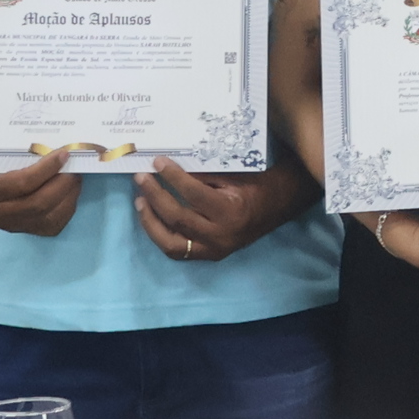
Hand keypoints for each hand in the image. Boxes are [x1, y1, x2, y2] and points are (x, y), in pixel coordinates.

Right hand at [0, 150, 80, 237]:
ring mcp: (10, 223)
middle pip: (39, 202)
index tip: (64, 154)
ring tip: (75, 177)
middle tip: (75, 166)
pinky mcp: (24, 230)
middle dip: (64, 183)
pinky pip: (53, 225)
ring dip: (69, 194)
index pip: (22, 182)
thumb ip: (13, 145)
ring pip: (49, 215)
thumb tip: (46, 132)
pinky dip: (68, 207)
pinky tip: (70, 192)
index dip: (48, 169)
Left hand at [135, 159, 305, 262]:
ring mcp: (214, 249)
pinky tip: (152, 219)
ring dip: (150, 221)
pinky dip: (161, 235)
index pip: (193, 194)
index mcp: (231, 211)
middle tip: (141, 178)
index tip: (158, 162)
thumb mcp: (232, 175)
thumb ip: (201, 176)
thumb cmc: (255, 185)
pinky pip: (177, 251)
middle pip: (177, 217)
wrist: (278, 205)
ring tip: (140, 201)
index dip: (172, 177)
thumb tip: (168, 169)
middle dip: (155, 196)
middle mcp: (221, 235)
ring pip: (171, 242)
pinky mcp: (209, 256)